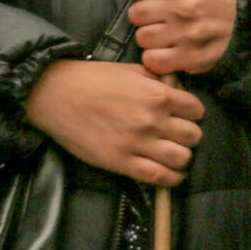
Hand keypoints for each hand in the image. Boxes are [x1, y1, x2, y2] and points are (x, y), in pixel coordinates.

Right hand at [22, 59, 206, 187]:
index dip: (192, 113)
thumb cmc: (92, 79)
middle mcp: (152, 120)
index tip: (184, 116)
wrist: (53, 94)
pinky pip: (159, 177)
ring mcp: (137, 143)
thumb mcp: (131, 71)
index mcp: (158, 95)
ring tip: (174, 154)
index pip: (196, 110)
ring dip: (181, 157)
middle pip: (193, 136)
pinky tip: (171, 174)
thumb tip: (179, 90)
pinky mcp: (121, 162)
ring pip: (182, 158)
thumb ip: (158, 81)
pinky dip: (171, 178)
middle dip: (189, 135)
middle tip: (177, 136)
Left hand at [125, 0, 235, 75]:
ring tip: (169, 32)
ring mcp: (187, 35)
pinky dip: (158, 60)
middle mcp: (184, 6)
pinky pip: (154, 61)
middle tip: (164, 14)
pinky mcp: (189, 58)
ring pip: (143, 38)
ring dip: (152, 38)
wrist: (243, 24)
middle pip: (135, 15)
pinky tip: (170, 50)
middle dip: (147, 15)